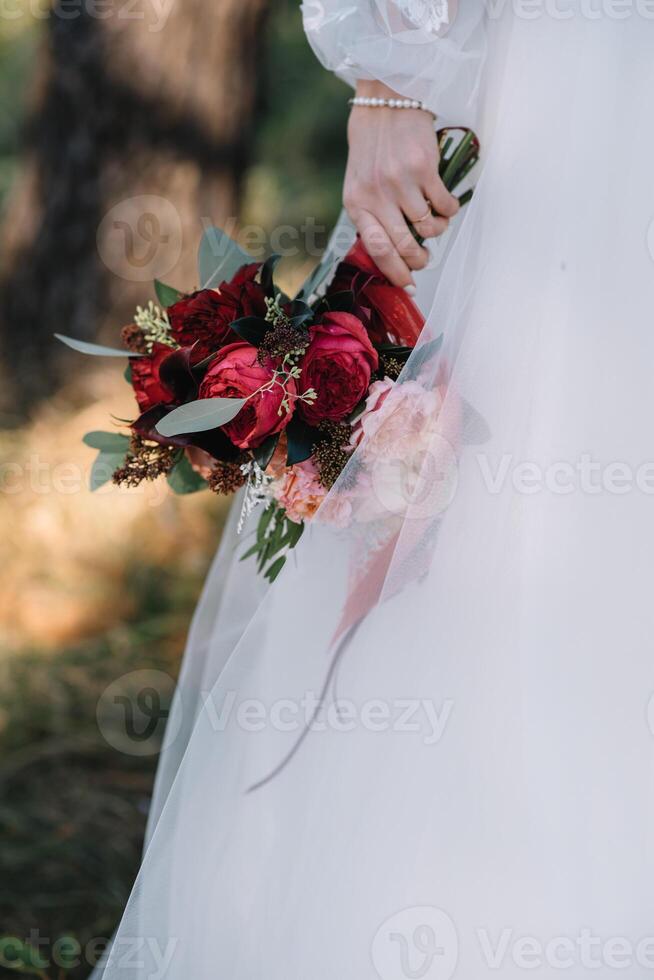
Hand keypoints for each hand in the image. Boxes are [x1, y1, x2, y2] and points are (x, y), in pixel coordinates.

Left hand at [343, 80, 458, 289]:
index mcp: (356, 202)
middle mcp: (376, 194)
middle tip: (425, 260)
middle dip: (419, 261)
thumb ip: (370, 212)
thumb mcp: (359, 181)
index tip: (408, 284)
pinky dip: (449, 210)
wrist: (385, 100)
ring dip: (437, 231)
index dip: (394, 272)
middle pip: (403, 245)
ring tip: (436, 223)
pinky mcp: (423, 169)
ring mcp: (400, 182)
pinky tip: (445, 203)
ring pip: (427, 227)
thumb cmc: (373, 144)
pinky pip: (444, 205)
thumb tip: (392, 250)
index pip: (376, 249)